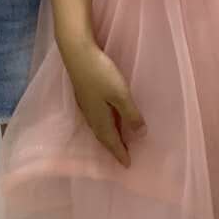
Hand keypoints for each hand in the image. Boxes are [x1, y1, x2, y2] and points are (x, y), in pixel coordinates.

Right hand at [59, 39, 144, 166]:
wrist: (77, 53)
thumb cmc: (101, 73)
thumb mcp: (120, 94)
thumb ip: (131, 115)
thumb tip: (141, 136)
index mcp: (100, 118)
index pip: (111, 142)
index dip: (120, 154)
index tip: (128, 165)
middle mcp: (91, 115)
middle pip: (103, 137)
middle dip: (113, 147)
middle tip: (123, 156)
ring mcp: (86, 104)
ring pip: (98, 127)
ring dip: (108, 136)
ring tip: (117, 141)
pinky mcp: (84, 93)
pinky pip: (96, 117)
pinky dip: (103, 124)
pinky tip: (107, 117)